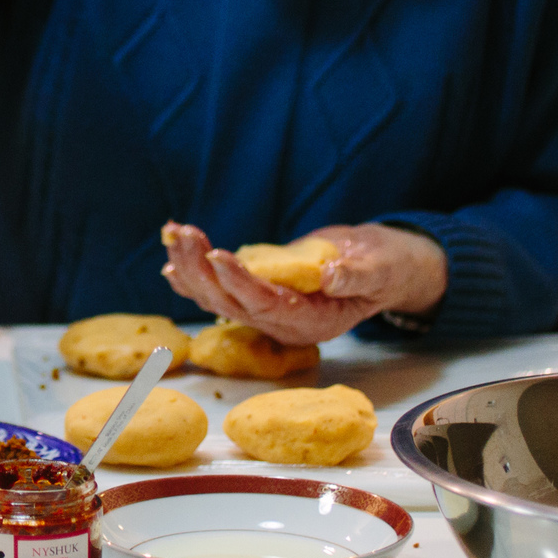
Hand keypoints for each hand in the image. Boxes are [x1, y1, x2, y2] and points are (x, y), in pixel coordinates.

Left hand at [161, 220, 446, 345]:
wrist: (380, 269)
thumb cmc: (385, 268)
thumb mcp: (381, 270)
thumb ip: (357, 276)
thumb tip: (330, 275)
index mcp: (312, 322)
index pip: (267, 304)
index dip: (240, 282)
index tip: (216, 255)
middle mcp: (283, 323)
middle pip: (232, 302)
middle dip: (202, 269)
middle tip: (183, 234)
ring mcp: (267, 312)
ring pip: (219, 297)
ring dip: (191, 267)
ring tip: (172, 234)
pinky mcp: (257, 296)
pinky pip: (220, 291)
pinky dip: (195, 275)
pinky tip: (172, 259)